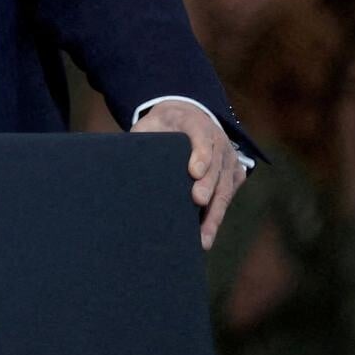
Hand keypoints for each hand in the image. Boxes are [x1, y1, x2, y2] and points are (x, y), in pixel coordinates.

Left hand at [132, 99, 246, 249]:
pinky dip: (217, 215)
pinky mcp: (234, 174)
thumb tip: (120, 164)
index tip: (193, 171)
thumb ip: (139, 137)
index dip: (200, 154)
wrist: (186, 118)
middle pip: (216, 165)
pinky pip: (228, 196)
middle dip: (207, 185)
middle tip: (198, 201)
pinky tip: (206, 234)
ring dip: (215, 212)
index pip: (201, 137)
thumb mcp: (149, 124)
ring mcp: (228, 158)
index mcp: (194, 123)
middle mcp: (218, 140)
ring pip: (225, 186)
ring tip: (203, 236)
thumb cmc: (162, 126)